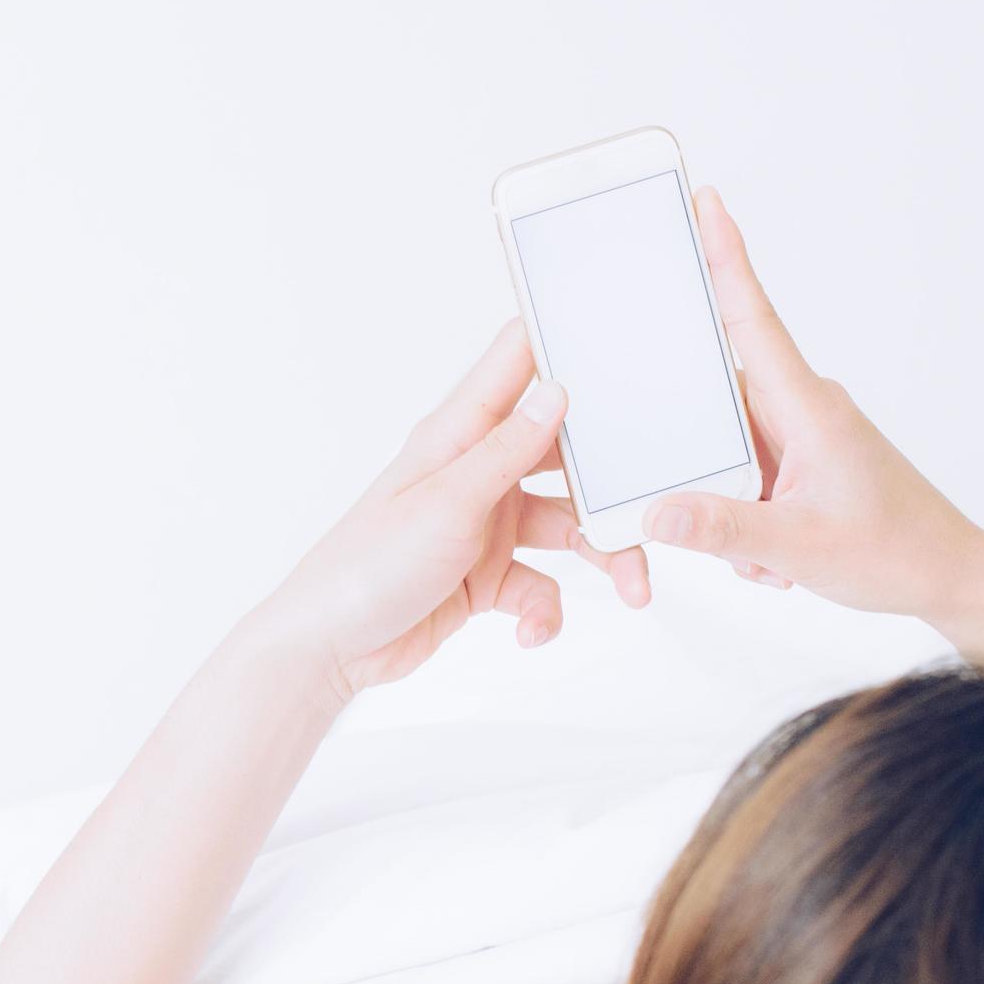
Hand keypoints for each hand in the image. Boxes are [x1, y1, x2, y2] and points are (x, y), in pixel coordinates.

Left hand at [259, 321, 651, 701]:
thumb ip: (507, 449)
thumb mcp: (447, 503)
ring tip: (629, 589)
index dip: (566, 341)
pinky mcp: (489, 574)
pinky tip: (531, 631)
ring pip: (568, 527)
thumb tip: (557, 389)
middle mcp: (480, 470)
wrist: (330, 648)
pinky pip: (542, 584)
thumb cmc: (366, 566)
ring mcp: (488, 523)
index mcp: (461, 433)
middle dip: (611, 481)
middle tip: (652, 502)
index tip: (627, 335)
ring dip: (601, 556)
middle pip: (567, 454)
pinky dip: (546, 610)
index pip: (519, 363)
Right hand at [642, 190, 983, 621]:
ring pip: (726, 452)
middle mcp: (800, 410)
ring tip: (770, 551)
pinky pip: (745, 479)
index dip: (726, 258)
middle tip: (737, 513)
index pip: (752, 318)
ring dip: (732, 507)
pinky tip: (777, 556)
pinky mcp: (798, 464)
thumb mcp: (799, 547)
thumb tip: (658, 511)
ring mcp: (799, 437)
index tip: (705, 202)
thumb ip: (723, 530)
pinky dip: (748, 521)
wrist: (949, 576)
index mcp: (806, 407)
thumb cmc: (896, 550)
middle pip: (714, 402)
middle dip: (701, 463)